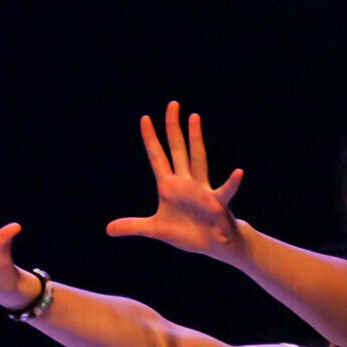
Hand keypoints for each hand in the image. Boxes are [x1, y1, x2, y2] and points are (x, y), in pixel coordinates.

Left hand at [104, 100, 242, 258]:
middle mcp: (186, 182)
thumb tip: (108, 229)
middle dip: (173, 128)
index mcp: (169, 186)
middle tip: (172, 104)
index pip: (157, 157)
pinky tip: (238, 172)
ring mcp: (202, 190)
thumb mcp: (155, 229)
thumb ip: (133, 226)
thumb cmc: (187, 232)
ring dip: (195, 138)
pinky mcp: (217, 203)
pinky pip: (225, 191)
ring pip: (198, 158)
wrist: (212, 243)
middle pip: (178, 149)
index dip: (150, 139)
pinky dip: (232, 183)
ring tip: (194, 117)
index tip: (144, 118)